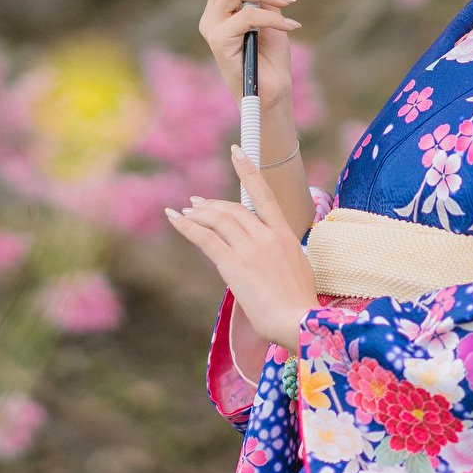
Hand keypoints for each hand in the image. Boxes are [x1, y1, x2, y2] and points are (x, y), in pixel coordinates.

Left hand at [166, 145, 317, 353]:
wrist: (297, 321)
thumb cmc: (298, 302)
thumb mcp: (298, 267)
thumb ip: (282, 253)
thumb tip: (268, 253)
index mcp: (284, 234)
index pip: (264, 194)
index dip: (248, 170)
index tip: (236, 150)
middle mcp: (266, 235)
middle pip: (233, 209)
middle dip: (211, 204)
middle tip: (195, 203)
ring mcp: (250, 248)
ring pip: (218, 219)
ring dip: (198, 214)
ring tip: (185, 212)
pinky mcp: (233, 264)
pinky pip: (205, 238)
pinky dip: (186, 226)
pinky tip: (174, 218)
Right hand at [199, 0, 297, 108]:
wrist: (273, 93)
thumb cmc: (271, 58)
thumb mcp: (271, 15)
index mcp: (222, 7)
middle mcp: (212, 15)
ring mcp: (212, 28)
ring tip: (288, 3)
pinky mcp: (218, 42)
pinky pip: (245, 17)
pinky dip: (271, 17)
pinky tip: (290, 25)